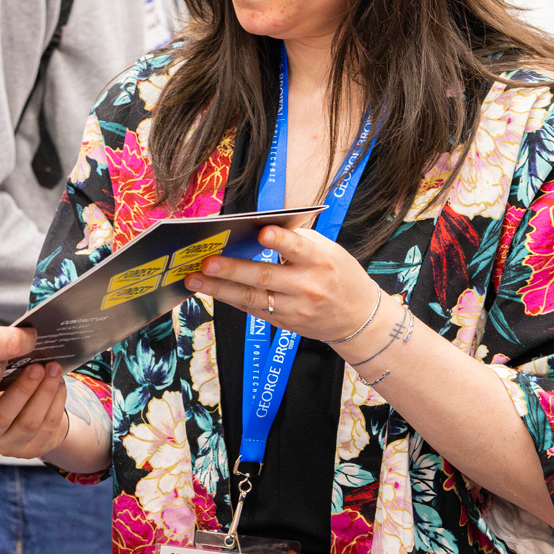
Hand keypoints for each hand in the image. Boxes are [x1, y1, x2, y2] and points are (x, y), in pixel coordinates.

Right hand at [0, 363, 68, 458]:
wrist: (31, 420)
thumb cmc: (8, 395)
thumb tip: (7, 350)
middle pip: (4, 415)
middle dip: (24, 389)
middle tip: (37, 367)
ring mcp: (11, 446)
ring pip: (30, 421)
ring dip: (45, 393)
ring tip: (53, 371)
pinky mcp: (35, 450)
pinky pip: (48, 425)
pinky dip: (57, 401)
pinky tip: (60, 384)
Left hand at [186, 224, 383, 346]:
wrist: (359, 318)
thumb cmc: (339, 274)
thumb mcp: (328, 251)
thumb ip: (296, 241)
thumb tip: (254, 230)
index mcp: (321, 260)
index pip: (299, 249)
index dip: (281, 241)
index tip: (261, 232)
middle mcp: (307, 286)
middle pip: (265, 277)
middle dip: (233, 269)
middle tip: (207, 261)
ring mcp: (294, 308)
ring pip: (251, 299)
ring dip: (219, 288)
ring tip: (194, 279)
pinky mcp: (284, 322)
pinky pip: (252, 309)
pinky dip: (229, 298)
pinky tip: (210, 288)